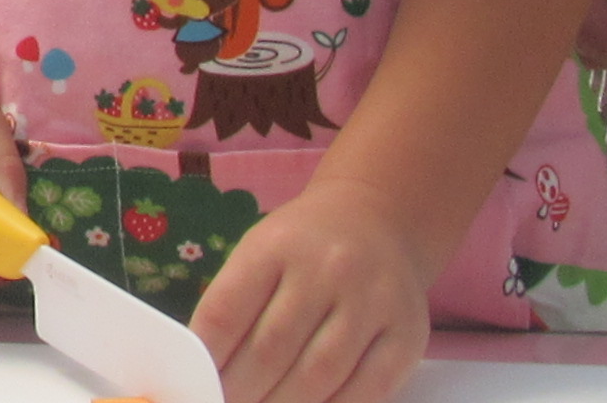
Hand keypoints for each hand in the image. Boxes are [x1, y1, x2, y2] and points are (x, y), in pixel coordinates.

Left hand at [191, 179, 430, 402]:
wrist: (377, 220)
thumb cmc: (303, 246)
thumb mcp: (260, 252)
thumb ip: (235, 303)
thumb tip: (210, 368)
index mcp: (274, 246)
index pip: (226, 311)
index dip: (208, 357)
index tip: (199, 384)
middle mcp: (326, 269)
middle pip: (271, 347)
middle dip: (242, 390)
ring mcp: (371, 302)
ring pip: (319, 373)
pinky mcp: (407, 334)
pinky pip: (368, 389)